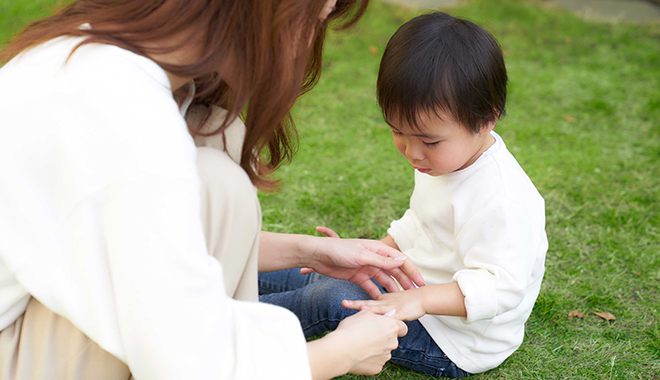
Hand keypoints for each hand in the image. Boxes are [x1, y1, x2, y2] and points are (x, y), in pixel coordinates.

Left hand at [300, 226, 424, 298]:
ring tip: (402, 301)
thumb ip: (382, 260)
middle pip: (394, 271)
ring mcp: (366, 267)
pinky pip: (371, 286)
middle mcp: (374, 257)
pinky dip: (377, 294)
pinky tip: (384, 303)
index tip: (421, 283)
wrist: (318, 254)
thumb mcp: (362, 256)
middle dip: (405, 282)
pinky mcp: (357, 276)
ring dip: (393, 289)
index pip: (400, 260)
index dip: (411, 271)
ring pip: (383, 280)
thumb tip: (403, 261)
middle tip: (415, 295)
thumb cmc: (339, 250)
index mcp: (377, 249)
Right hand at [330, 310, 406, 374]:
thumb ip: (379, 314)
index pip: (402, 328)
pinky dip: (369, 359)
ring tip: (360, 345)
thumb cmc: (352, 328)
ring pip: (383, 352)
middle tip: (367, 335)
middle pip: (392, 340)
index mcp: (392, 327)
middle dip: (383, 338)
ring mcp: (386, 357)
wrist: (341, 349)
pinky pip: (375, 362)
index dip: (394, 327)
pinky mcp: (378, 368)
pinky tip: (359, 354)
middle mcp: (393, 343)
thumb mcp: (364, 313)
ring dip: (376, 349)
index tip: (385, 327)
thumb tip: (390, 314)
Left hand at [342, 288, 426, 320]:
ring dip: (368, 308)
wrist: (424, 298)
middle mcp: (385, 301)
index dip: (355, 303)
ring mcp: (392, 306)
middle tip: (343, 303)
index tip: (343, 303)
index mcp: (382, 299)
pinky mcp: (400, 311)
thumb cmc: (410, 301)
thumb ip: (385, 311)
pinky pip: (392, 314)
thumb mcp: (394, 305)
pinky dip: (385, 315)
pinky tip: (379, 316)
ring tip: (357, 307)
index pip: (366, 302)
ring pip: (378, 307)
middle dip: (356, 304)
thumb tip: (377, 321)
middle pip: (368, 303)